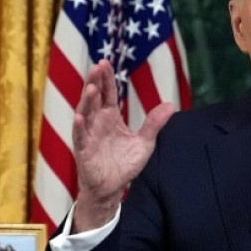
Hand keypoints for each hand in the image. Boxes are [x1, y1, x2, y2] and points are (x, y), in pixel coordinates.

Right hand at [72, 59, 175, 231]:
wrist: (112, 187)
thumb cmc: (125, 164)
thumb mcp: (144, 143)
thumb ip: (154, 124)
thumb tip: (171, 105)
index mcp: (110, 117)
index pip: (108, 93)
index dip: (107, 79)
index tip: (105, 62)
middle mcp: (97, 122)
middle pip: (94, 98)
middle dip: (95, 82)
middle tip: (97, 66)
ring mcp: (88, 135)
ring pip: (85, 113)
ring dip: (87, 101)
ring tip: (91, 88)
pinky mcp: (84, 150)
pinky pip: (79, 136)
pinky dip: (79, 126)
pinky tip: (79, 115)